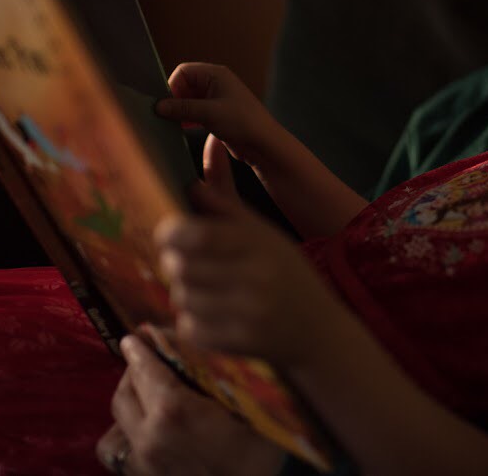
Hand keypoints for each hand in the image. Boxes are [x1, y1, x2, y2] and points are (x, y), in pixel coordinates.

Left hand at [97, 335, 283, 475]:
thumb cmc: (258, 457)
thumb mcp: (253, 407)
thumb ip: (226, 373)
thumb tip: (212, 342)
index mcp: (173, 411)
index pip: (145, 368)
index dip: (141, 347)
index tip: (140, 335)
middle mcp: (148, 437)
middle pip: (124, 393)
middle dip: (134, 372)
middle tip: (150, 360)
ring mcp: (141, 464)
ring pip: (114, 424)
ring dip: (128, 404)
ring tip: (147, 396)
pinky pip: (117, 452)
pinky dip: (126, 436)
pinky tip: (148, 431)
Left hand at [156, 179, 341, 365]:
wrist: (318, 330)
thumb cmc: (286, 273)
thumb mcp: (263, 232)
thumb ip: (226, 199)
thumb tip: (209, 145)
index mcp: (260, 243)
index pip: (198, 235)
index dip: (172, 232)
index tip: (169, 232)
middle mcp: (255, 277)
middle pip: (181, 267)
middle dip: (176, 262)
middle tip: (187, 261)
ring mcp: (248, 313)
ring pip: (182, 297)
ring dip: (184, 292)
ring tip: (206, 288)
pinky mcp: (239, 343)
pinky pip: (190, 328)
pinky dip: (193, 321)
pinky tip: (214, 313)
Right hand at [157, 63, 282, 166]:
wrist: (263, 144)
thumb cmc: (243, 122)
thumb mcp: (208, 113)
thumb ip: (181, 108)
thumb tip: (158, 106)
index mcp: (216, 74)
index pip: (183, 71)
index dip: (172, 85)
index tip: (165, 103)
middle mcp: (216, 83)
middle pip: (184, 85)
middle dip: (174, 99)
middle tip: (165, 115)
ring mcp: (217, 99)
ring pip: (189, 100)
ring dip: (180, 110)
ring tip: (172, 123)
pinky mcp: (217, 114)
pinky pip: (195, 112)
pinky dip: (187, 118)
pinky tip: (182, 128)